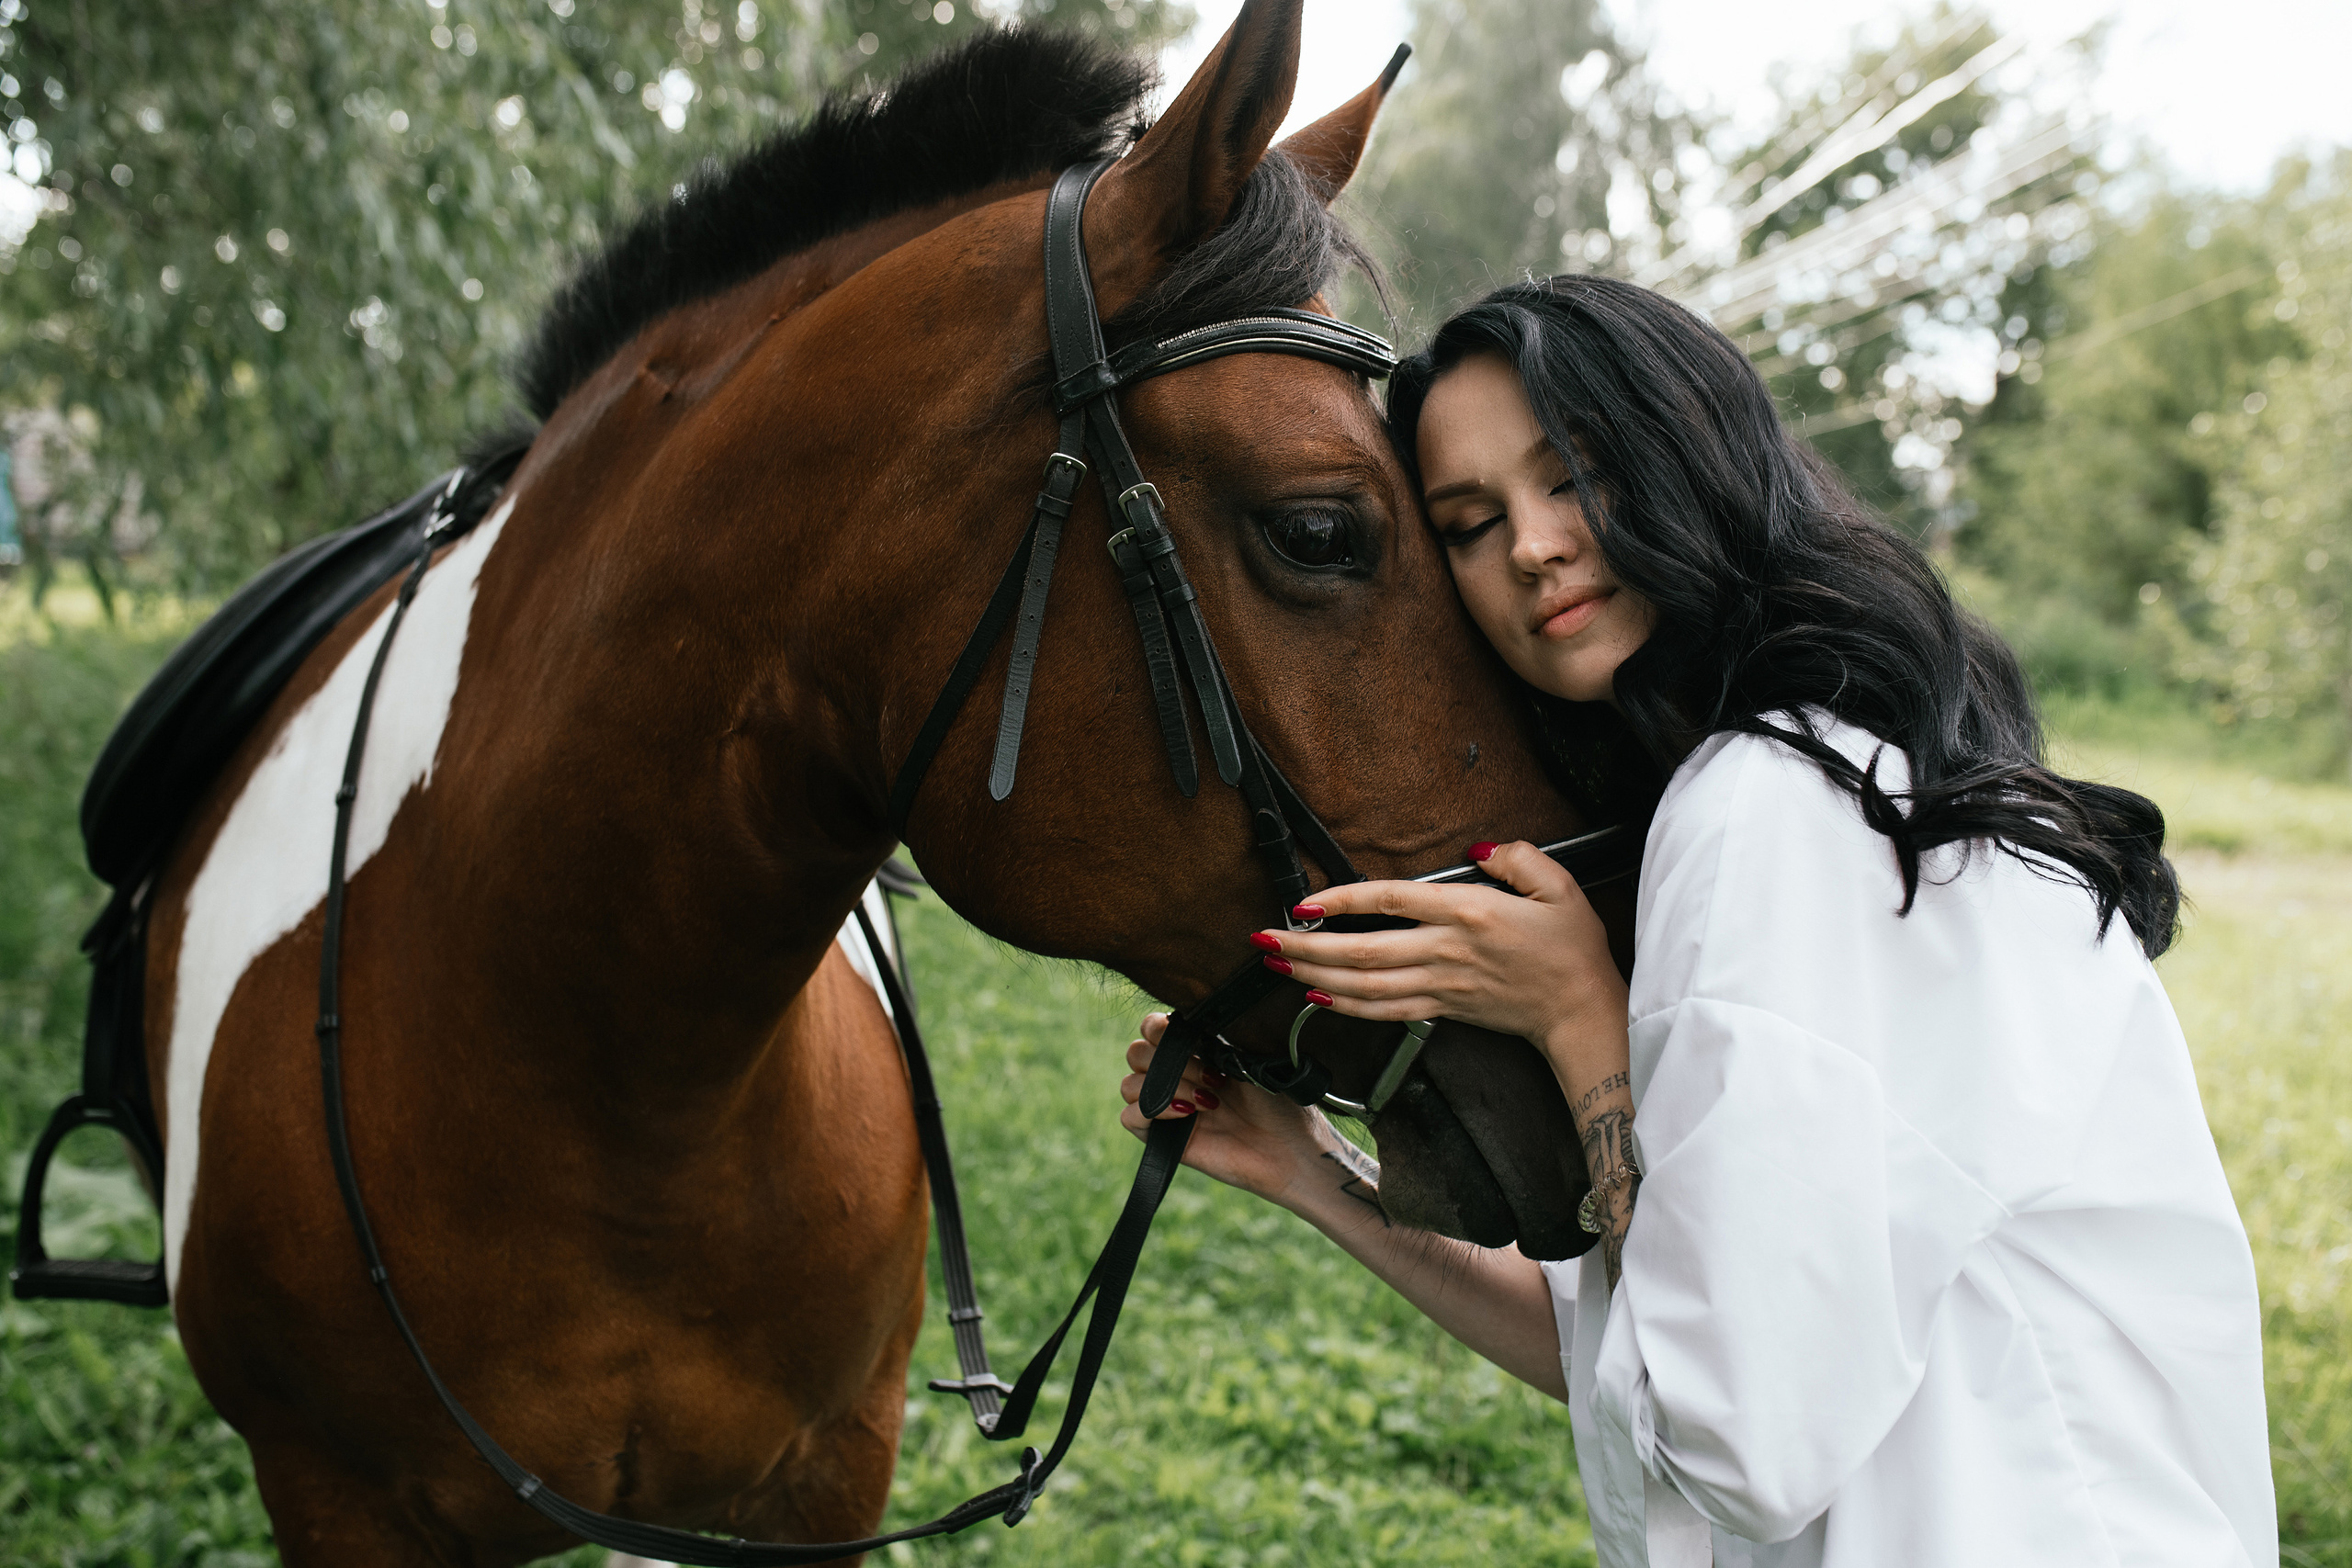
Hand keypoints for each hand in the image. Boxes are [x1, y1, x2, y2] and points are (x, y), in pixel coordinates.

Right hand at [1117, 1012, 1333, 1207]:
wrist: (1289, 1148)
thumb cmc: (1278, 1101)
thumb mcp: (1251, 1056)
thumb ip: (1215, 1034)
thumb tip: (1189, 1017)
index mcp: (1193, 1051)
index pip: (1151, 1027)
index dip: (1162, 1028)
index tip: (1198, 1042)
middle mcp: (1174, 1076)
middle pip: (1136, 1052)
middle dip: (1174, 1061)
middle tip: (1214, 1078)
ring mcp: (1166, 1107)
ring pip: (1129, 1084)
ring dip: (1170, 1087)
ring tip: (1209, 1101)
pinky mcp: (1162, 1137)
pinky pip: (1129, 1117)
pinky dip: (1155, 1110)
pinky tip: (1189, 1115)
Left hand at [1254, 841, 1627, 1089]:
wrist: (1582, 1011)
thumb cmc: (1571, 949)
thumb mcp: (1559, 886)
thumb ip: (1517, 858)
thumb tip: (1479, 850)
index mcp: (1469, 913)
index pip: (1393, 901)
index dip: (1345, 900)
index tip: (1306, 901)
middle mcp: (1447, 950)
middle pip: (1365, 951)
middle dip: (1309, 946)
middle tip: (1266, 939)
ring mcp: (1442, 984)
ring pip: (1366, 985)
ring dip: (1316, 976)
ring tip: (1278, 964)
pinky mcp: (1443, 1009)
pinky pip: (1386, 1011)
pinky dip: (1347, 1007)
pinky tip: (1318, 998)